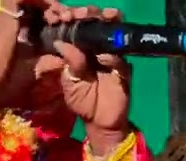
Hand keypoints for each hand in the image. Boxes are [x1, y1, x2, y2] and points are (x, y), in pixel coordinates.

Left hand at [43, 5, 131, 132]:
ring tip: (101, 17)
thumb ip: (69, 63)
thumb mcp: (70, 82)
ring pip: (112, 33)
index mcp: (79, 47)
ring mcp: (112, 56)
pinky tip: (104, 56)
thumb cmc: (82, 100)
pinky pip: (120, 59)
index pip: (76, 25)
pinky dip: (112, 56)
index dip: (71, 17)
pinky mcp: (123, 69)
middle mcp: (96, 47)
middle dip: (89, 13)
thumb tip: (61, 43)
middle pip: (96, 23)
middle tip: (82, 13)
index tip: (63, 15)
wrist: (100, 121)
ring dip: (107, 22)